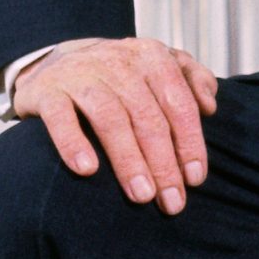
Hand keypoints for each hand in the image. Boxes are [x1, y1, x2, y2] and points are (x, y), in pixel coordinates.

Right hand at [15, 37, 219, 214]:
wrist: (56, 59)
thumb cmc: (119, 73)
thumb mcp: (158, 65)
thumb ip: (191, 79)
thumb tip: (210, 106)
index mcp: (152, 57)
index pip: (179, 103)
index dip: (190, 142)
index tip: (195, 178)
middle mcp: (118, 62)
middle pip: (147, 116)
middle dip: (163, 163)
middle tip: (172, 201)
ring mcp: (81, 74)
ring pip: (110, 119)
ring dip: (128, 160)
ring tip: (141, 195)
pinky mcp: (48, 90)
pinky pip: (61, 117)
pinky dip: (73, 143)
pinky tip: (87, 169)